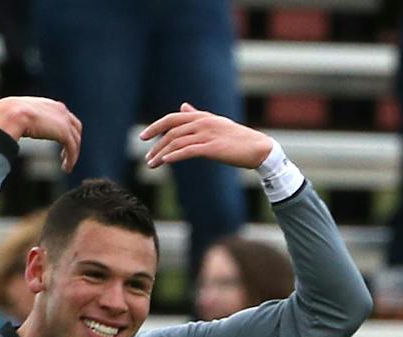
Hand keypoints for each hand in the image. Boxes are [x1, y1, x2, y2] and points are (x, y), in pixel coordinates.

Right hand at [0, 96, 80, 172]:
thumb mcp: (22, 115)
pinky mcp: (64, 133)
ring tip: (66, 166)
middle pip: (75, 128)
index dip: (66, 131)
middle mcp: (60, 110)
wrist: (10, 115)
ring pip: (75, 140)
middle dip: (73, 142)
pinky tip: (66, 168)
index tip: (61, 143)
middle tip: (66, 155)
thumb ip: (29, 121)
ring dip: (73, 154)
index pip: (66, 118)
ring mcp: (64, 121)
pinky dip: (71, 159)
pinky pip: (72, 148)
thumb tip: (24, 129)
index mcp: (50, 104)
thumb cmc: (9, 116)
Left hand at [141, 105, 277, 170]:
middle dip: (156, 144)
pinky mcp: (213, 148)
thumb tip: (183, 106)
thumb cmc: (238, 138)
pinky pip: (189, 151)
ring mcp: (207, 135)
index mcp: (202, 117)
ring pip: (177, 142)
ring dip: (162, 154)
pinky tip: (166, 161)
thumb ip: (197, 116)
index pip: (172, 118)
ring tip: (153, 164)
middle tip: (148, 158)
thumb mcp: (216, 123)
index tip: (143, 137)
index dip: (155, 126)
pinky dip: (175, 156)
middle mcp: (202, 123)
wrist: (259, 148)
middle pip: (171, 131)